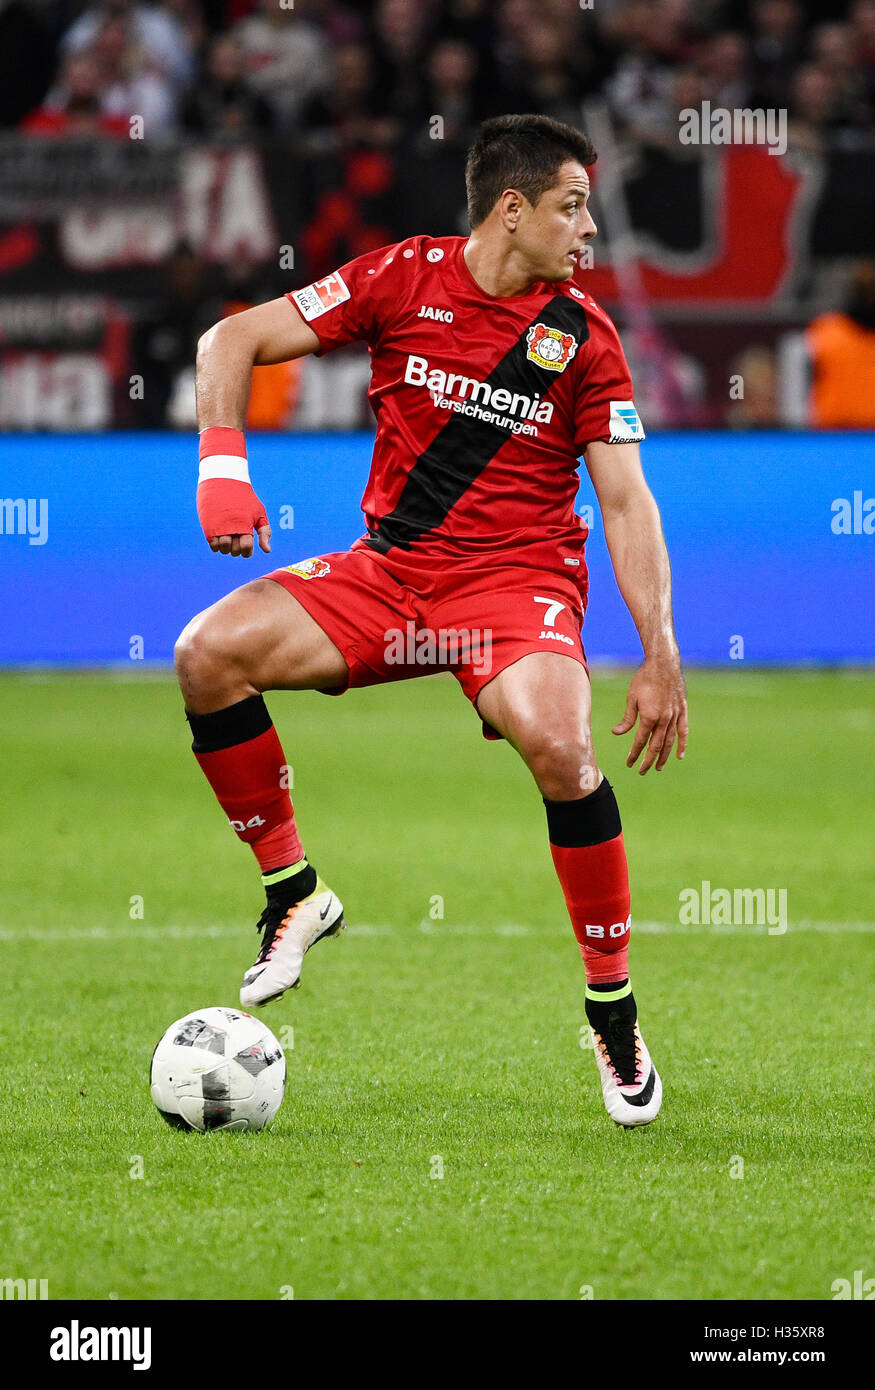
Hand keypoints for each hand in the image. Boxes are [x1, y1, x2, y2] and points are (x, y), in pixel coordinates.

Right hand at [196, 478, 271, 557]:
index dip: (247, 551)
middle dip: (237, 549)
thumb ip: (265, 532)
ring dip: (226, 549)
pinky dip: (216, 546)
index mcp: (245, 525)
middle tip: (237, 538)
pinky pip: (212, 545)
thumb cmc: (244, 498)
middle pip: (234, 551)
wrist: (223, 480)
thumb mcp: (259, 512)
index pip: (246, 549)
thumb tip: (267, 550)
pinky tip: (220, 537)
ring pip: (222, 549)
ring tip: (228, 539)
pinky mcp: (208, 525)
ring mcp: (218, 527)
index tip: (246, 544)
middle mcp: (231, 527)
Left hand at [612, 654, 687, 773]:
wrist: (663, 664)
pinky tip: (679, 756)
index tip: (629, 763)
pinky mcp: (682, 711)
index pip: (640, 742)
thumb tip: (617, 733)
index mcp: (649, 717)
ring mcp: (675, 716)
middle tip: (642, 771)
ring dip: (664, 757)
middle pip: (656, 746)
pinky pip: (683, 731)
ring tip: (658, 768)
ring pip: (670, 742)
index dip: (634, 754)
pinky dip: (682, 744)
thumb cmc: (644, 679)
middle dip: (648, 760)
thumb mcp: (631, 698)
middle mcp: (664, 720)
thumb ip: (627, 718)